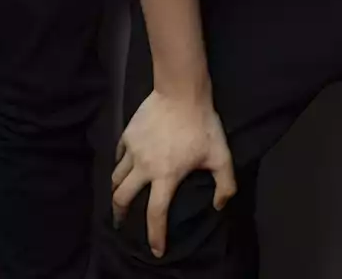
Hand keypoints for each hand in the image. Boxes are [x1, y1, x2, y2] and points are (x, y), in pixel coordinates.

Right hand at [111, 87, 235, 258]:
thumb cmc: (202, 124)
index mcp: (166, 176)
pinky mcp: (128, 135)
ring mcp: (133, 150)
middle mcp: (144, 167)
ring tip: (119, 197)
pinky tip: (123, 167)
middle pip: (122, 198)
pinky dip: (119, 165)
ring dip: (116, 190)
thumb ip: (225, 184)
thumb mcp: (221, 155)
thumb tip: (219, 205)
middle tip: (120, 223)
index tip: (156, 250)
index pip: (156, 215)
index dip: (155, 236)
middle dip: (119, 215)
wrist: (181, 91)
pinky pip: (118, 156)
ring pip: (116, 177)